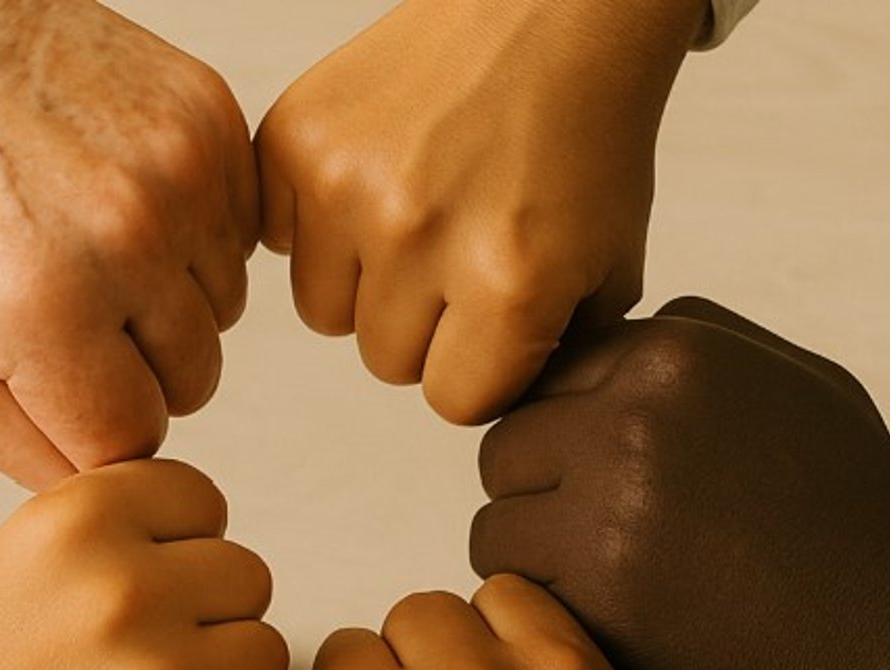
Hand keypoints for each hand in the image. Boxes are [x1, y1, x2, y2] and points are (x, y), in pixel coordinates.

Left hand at [0, 0, 259, 486]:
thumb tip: (82, 483)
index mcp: (41, 306)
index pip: (131, 440)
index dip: (93, 426)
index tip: (59, 389)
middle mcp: (125, 238)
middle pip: (191, 382)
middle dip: (133, 367)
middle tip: (63, 311)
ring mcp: (180, 172)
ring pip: (223, 311)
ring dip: (166, 299)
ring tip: (84, 243)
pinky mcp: (210, 118)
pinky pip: (240, 232)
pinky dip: (192, 233)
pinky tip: (119, 199)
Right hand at [255, 0, 704, 424]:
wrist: (549, 9)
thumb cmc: (586, 132)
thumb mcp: (611, 264)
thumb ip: (558, 354)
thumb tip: (497, 410)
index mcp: (508, 281)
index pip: (453, 402)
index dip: (481, 367)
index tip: (498, 321)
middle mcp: (417, 236)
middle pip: (385, 361)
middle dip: (424, 325)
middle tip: (460, 255)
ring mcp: (345, 182)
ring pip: (325, 312)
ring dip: (365, 282)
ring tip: (416, 217)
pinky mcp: (293, 138)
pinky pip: (278, 238)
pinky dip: (316, 224)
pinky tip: (373, 181)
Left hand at [470, 297, 889, 669]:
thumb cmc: (865, 530)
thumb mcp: (810, 392)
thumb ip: (707, 343)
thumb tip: (605, 332)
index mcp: (678, 356)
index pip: (552, 376)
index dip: (576, 438)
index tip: (620, 487)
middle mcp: (633, 423)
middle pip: (508, 446)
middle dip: (546, 495)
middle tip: (614, 549)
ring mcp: (608, 516)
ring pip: (495, 524)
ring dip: (538, 562)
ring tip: (621, 594)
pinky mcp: (595, 605)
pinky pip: (514, 597)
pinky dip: (552, 619)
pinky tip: (625, 633)